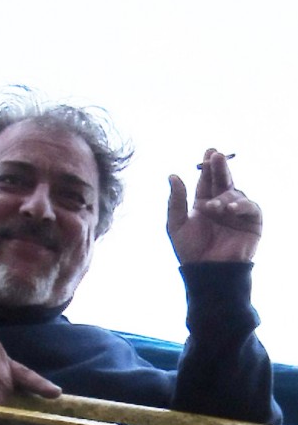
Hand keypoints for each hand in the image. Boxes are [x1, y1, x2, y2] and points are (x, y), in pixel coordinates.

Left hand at [167, 149, 261, 263]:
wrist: (206, 272)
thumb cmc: (190, 251)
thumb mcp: (176, 224)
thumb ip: (175, 200)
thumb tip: (172, 175)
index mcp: (204, 203)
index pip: (206, 180)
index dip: (208, 167)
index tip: (209, 152)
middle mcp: (222, 205)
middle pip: (223, 180)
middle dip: (220, 167)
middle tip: (217, 155)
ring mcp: (237, 213)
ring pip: (235, 193)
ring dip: (224, 196)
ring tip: (214, 207)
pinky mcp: (252, 223)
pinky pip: (250, 208)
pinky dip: (241, 206)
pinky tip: (229, 209)